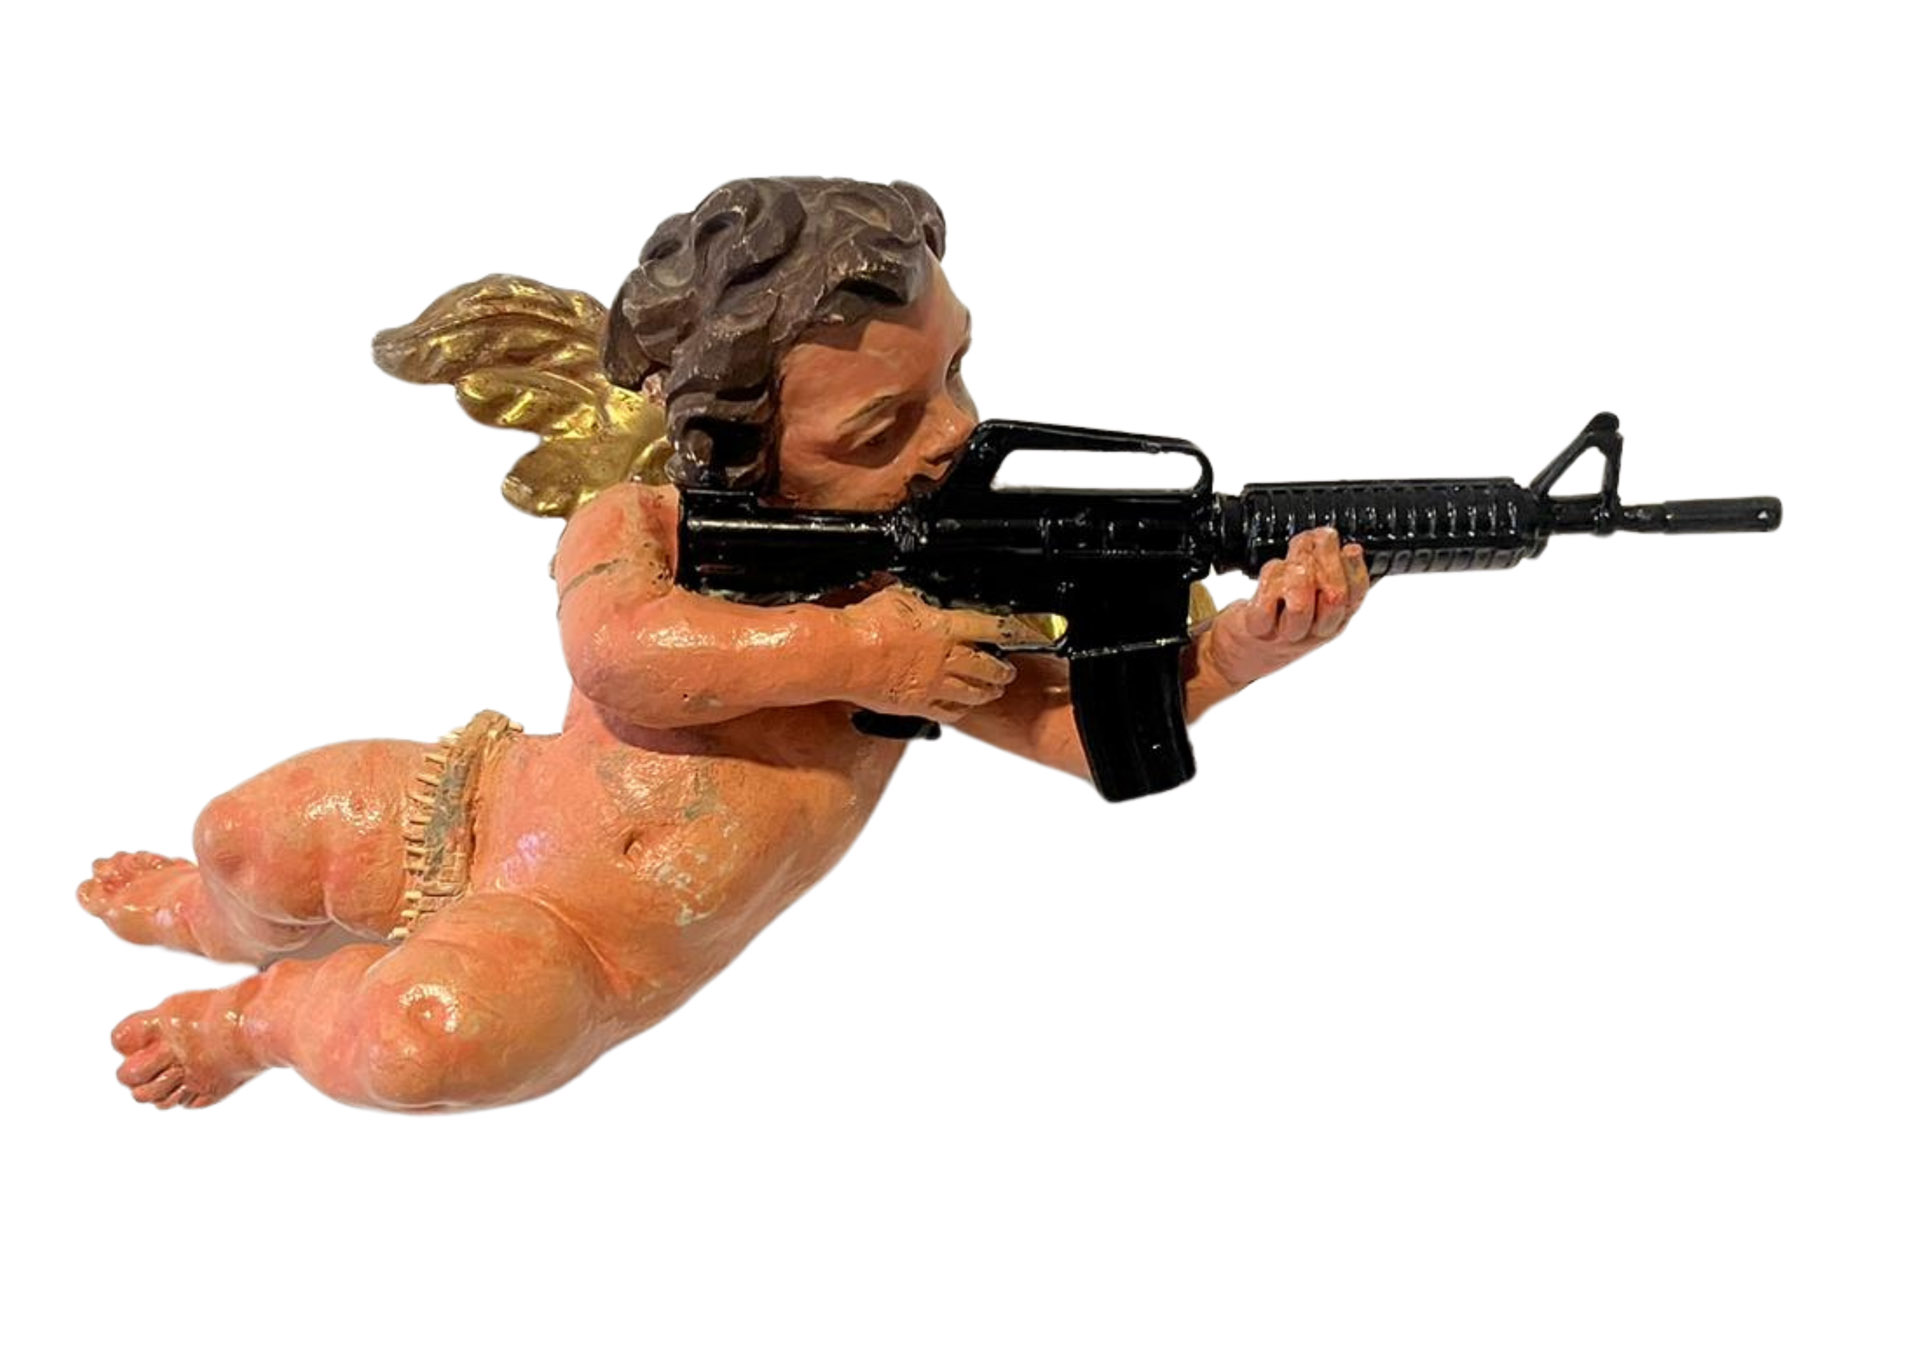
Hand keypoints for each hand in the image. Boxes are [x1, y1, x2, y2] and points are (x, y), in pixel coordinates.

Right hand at [840, 585, 1024, 723]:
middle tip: (1008, 669)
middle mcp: (945, 660)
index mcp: (944, 629)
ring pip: (972, 693)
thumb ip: (908, 598)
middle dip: (1002, 669)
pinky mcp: (916, 705)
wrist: (845, 656)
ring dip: (987, 692)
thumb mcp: (892, 597)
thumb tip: (907, 592)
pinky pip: (947, 713)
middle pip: (987, 667)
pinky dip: (959, 711)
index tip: (1020, 632)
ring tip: (994, 691)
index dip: (1010, 630)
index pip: (988, 628)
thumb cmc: (865, 627)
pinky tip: (961, 709)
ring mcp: (933, 686)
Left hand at [1205, 527, 1368, 687]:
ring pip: (1301, 604)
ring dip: (1295, 570)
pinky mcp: (1259, 631)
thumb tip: (1326, 537)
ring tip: (1290, 559)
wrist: (1242, 648)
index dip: (1354, 568)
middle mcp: (1316, 631)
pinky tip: (1270, 575)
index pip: (1356, 594)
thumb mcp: (1309, 591)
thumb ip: (1322, 568)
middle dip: (1325, 559)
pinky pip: (1266, 606)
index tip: (1348, 547)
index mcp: (1336, 619)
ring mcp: (1287, 634)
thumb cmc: (1278, 616)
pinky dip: (1268, 581)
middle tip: (1315, 539)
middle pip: (1334, 597)